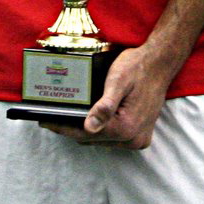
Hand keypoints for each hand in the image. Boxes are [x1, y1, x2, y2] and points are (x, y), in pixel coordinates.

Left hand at [40, 46, 168, 149]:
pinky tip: (87, 118)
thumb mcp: (117, 80)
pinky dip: (99, 130)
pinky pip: (113, 138)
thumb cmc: (137, 67)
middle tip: (51, 117)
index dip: (63, 127)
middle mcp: (133, 139)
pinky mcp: (140, 136)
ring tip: (65, 117)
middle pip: (93, 139)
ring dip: (85, 130)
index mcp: (126, 128)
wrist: (159, 63)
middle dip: (71, 129)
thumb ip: (104, 106)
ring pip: (102, 140)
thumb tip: (88, 128)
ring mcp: (138, 140)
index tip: (44, 121)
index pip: (86, 134)